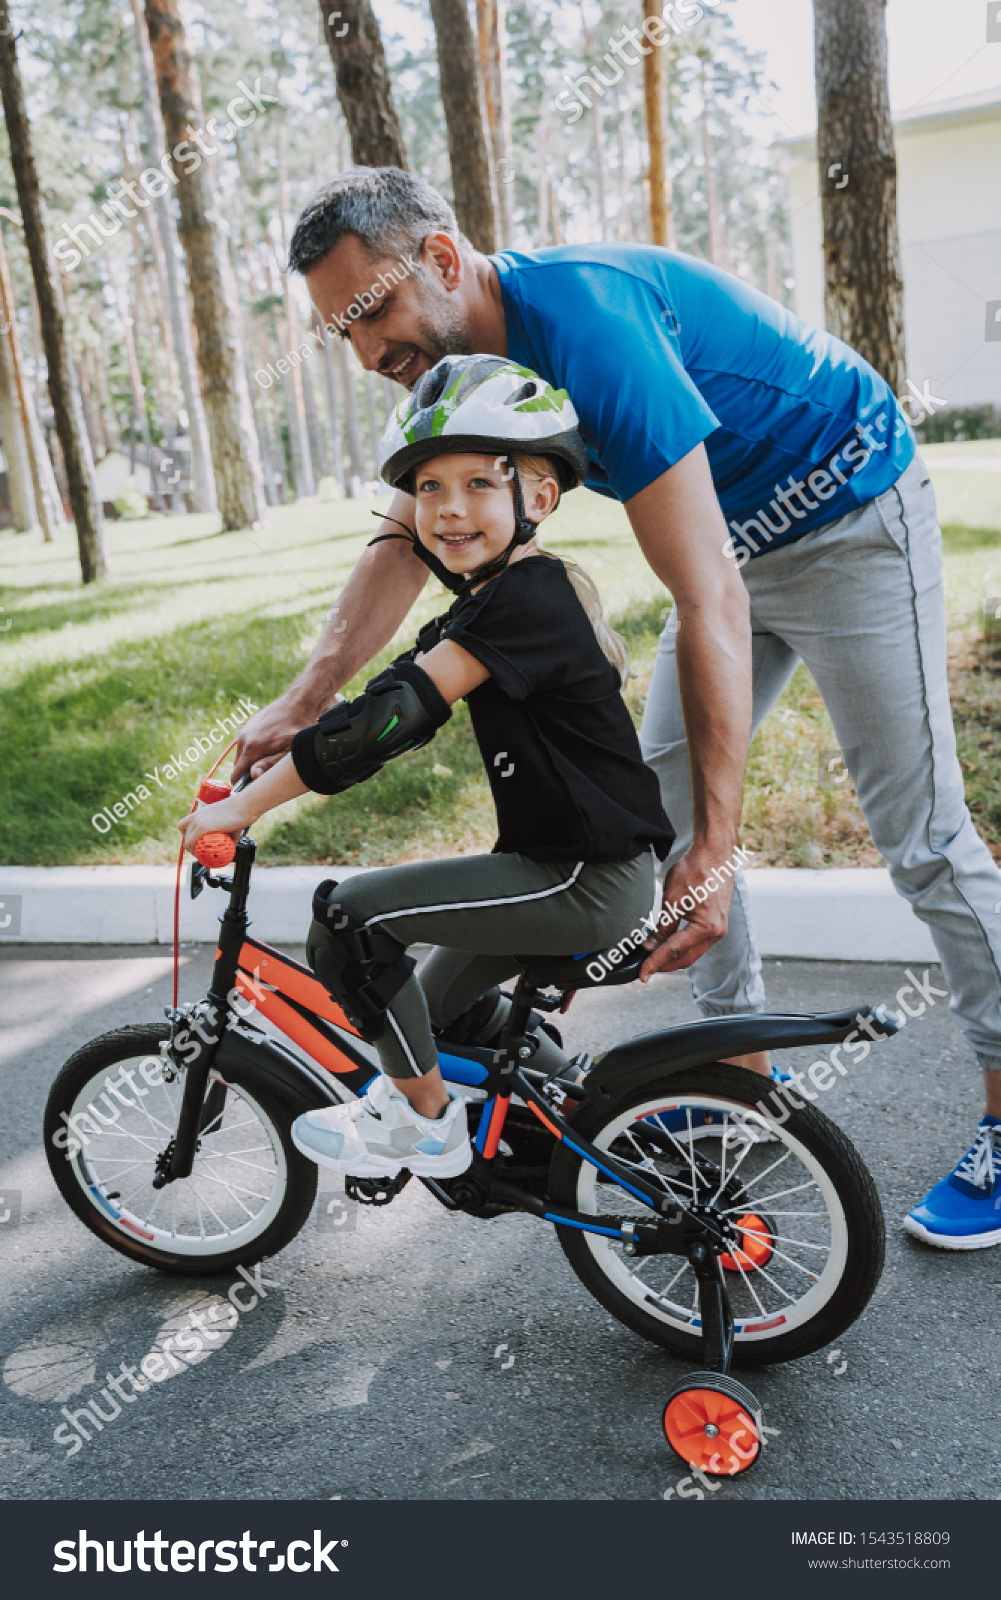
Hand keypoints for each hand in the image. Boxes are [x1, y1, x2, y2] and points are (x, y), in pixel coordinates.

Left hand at [177, 795, 252, 856]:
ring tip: (202, 856)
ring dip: (193, 851)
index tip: (195, 843)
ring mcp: (199, 822)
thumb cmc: (240, 812)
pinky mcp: (203, 827)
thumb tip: (230, 846)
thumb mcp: (227, 823)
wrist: (245, 806)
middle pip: (185, 836)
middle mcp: (196, 816)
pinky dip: (197, 852)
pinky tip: (204, 855)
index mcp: (200, 813)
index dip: (187, 836)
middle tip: (201, 852)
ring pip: (188, 841)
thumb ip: (226, 834)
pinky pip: (193, 843)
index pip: (183, 826)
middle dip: (191, 846)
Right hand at [233, 692, 344, 781]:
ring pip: (244, 757)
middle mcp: (244, 738)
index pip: (237, 776)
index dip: (245, 787)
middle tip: (271, 775)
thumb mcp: (290, 751)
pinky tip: (273, 749)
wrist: (302, 700)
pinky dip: (256, 752)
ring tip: (274, 760)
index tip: (258, 790)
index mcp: (251, 747)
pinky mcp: (250, 726)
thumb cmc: (300, 726)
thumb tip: (253, 776)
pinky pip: (247, 746)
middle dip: (251, 774)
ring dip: (254, 762)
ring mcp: (245, 730)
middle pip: (239, 768)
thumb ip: (271, 765)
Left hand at [639, 845, 735, 979]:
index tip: (642, 975)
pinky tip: (667, 945)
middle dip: (664, 965)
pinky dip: (681, 947)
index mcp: (707, 928)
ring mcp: (718, 929)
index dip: (655, 963)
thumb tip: (650, 946)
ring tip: (652, 958)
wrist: (714, 853)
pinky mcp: (716, 923)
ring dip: (673, 957)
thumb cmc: (696, 871)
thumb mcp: (673, 900)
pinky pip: (697, 942)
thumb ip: (663, 927)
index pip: (674, 951)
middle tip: (644, 969)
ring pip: (692, 952)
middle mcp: (716, 933)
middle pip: (686, 958)